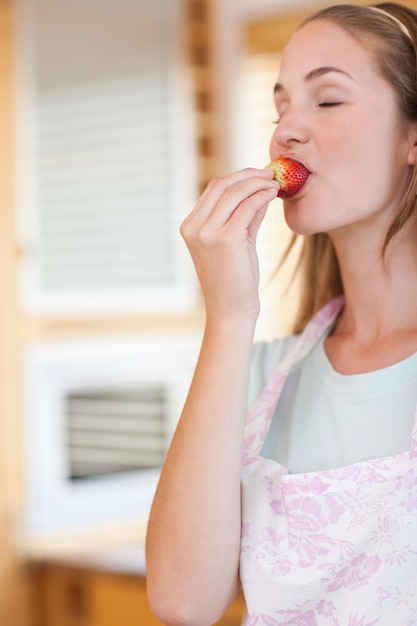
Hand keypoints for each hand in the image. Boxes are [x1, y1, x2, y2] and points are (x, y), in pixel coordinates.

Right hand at [180, 168, 278, 322]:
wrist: (231, 310)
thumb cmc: (234, 280)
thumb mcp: (236, 242)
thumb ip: (244, 216)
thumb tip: (260, 190)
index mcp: (190, 226)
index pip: (213, 189)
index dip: (238, 177)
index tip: (258, 175)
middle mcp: (195, 227)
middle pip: (222, 185)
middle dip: (249, 175)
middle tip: (271, 173)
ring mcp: (207, 233)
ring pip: (235, 192)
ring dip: (257, 183)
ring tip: (275, 183)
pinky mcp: (226, 239)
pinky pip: (247, 207)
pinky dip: (262, 196)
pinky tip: (273, 195)